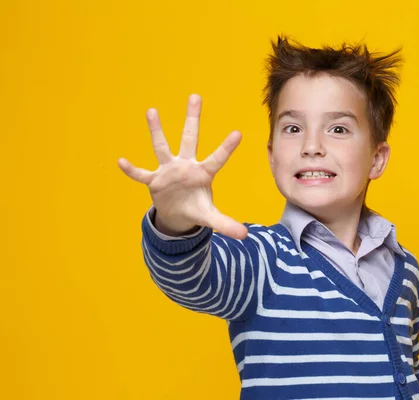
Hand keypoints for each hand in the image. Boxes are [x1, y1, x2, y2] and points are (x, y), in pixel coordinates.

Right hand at [117, 94, 247, 239]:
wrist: (177, 215)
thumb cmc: (197, 209)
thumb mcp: (211, 218)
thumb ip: (226, 224)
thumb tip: (245, 235)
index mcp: (203, 173)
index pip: (217, 159)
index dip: (227, 148)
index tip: (239, 133)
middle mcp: (186, 166)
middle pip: (190, 138)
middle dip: (193, 119)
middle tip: (196, 96)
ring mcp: (169, 171)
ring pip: (162, 147)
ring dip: (156, 131)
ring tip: (151, 110)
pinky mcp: (154, 180)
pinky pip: (141, 174)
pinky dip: (132, 171)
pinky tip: (121, 161)